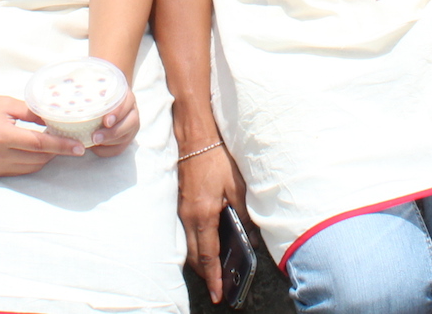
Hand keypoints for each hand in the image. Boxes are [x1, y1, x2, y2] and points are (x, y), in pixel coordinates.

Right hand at [0, 91, 85, 177]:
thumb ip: (32, 112)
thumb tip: (56, 118)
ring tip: (54, 144)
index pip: (39, 145)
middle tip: (68, 138)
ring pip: (31, 168)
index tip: (79, 147)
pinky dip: (31, 162)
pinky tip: (36, 151)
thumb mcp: (6, 103)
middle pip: (38, 159)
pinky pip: (19, 171)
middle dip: (56, 151)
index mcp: (1, 136)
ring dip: (45, 158)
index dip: (61, 146)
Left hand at [88, 87, 139, 156]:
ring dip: (109, 143)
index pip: (127, 104)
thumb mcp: (98, 88)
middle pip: (130, 124)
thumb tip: (70, 92)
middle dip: (113, 133)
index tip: (106, 121)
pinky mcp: (127, 138)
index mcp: (127, 96)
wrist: (111, 99)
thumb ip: (90, 90)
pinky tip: (95, 148)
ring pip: (126, 137)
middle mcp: (133, 111)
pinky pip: (120, 148)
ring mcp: (132, 126)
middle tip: (95, 137)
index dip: (118, 113)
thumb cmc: (100, 93)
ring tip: (93, 143)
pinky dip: (107, 150)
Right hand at [177, 138, 248, 301]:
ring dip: (201, 260)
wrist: (195, 137)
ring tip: (215, 270)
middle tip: (218, 287)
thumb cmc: (216, 159)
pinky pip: (188, 232)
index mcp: (203, 215)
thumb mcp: (237, 186)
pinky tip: (208, 244)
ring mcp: (182, 210)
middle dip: (206, 274)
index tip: (218, 294)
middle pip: (195, 256)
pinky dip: (197, 244)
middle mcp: (189, 217)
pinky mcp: (181, 203)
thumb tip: (250, 235)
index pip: (208, 256)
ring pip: (190, 245)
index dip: (213, 278)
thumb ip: (244, 213)